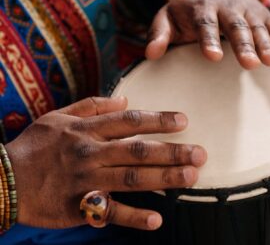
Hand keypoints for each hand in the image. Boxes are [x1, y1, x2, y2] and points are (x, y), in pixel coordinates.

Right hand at [5, 97, 206, 229]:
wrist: (3, 179)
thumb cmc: (35, 145)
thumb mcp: (59, 116)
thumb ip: (93, 106)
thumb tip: (125, 99)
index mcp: (87, 130)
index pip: (130, 121)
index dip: (158, 120)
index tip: (183, 120)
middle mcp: (90, 153)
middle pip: (137, 150)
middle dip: (171, 151)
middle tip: (200, 153)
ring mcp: (86, 181)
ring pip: (131, 178)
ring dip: (163, 178)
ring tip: (191, 177)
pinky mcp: (79, 207)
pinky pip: (110, 213)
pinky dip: (134, 217)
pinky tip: (157, 219)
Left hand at [146, 0, 269, 68]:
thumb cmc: (187, 13)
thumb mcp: (167, 19)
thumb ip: (158, 35)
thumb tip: (150, 56)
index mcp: (203, 9)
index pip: (206, 25)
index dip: (210, 40)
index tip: (213, 57)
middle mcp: (228, 8)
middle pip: (237, 26)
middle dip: (244, 44)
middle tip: (250, 64)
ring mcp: (249, 12)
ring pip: (260, 28)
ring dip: (268, 45)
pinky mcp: (264, 17)